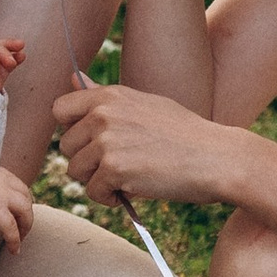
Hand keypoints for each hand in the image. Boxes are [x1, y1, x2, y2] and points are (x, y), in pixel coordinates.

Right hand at [0, 160, 34, 249]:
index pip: (18, 185)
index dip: (21, 201)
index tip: (18, 214)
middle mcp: (1, 180)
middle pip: (26, 197)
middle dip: (26, 214)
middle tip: (22, 230)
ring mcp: (0, 193)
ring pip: (25, 210)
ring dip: (25, 227)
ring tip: (19, 242)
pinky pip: (11, 227)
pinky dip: (15, 240)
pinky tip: (14, 250)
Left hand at [54, 77, 239, 208]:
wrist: (217, 157)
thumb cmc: (185, 133)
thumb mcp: (144, 103)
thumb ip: (104, 96)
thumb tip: (74, 78)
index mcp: (110, 95)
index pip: (59, 110)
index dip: (73, 130)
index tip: (95, 142)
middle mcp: (104, 113)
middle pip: (66, 146)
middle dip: (87, 161)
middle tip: (118, 166)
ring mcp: (108, 140)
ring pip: (76, 171)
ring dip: (98, 181)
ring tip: (128, 178)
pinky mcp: (115, 169)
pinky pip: (93, 192)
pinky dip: (111, 198)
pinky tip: (134, 191)